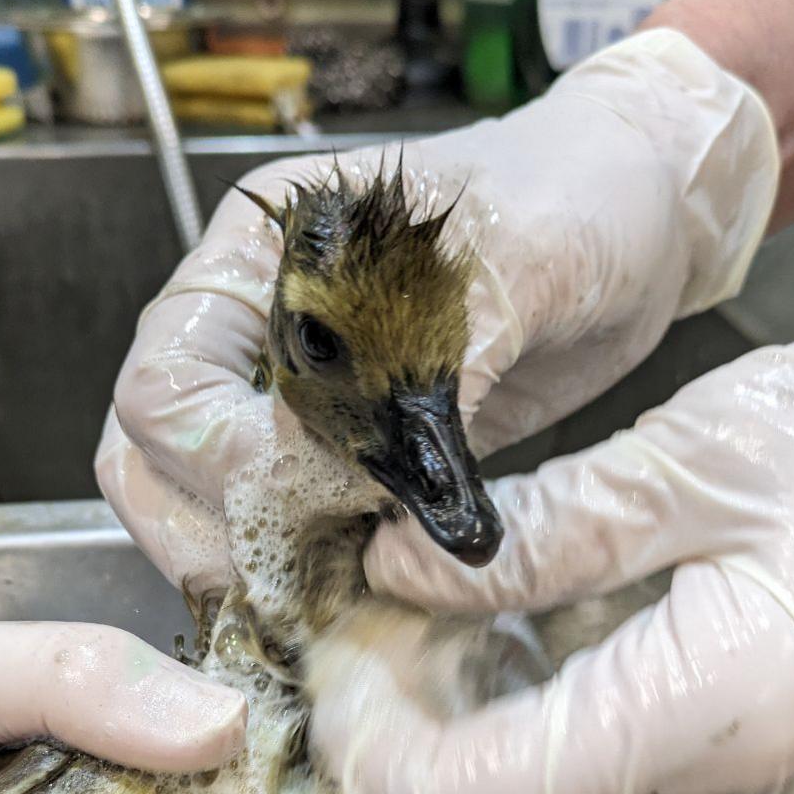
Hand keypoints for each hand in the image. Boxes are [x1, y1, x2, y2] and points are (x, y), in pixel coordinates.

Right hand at [96, 29, 776, 595]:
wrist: (642, 228)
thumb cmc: (580, 194)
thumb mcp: (524, 252)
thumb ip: (448, 353)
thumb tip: (396, 471)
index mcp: (262, 251)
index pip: (168, 378)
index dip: (222, 456)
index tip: (324, 492)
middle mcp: (256, 328)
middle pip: (152, 452)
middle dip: (212, 526)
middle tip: (294, 582)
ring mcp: (295, 398)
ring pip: (194, 501)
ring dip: (245, 559)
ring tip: (318, 599)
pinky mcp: (351, 456)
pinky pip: (289, 527)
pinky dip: (303, 573)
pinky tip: (353, 597)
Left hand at [310, 287, 793, 793]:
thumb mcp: (692, 454)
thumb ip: (531, 533)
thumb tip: (400, 567)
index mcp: (718, 709)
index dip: (375, 756)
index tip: (332, 676)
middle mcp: (733, 789)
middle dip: (399, 785)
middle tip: (358, 670)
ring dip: (458, 775)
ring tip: (416, 654)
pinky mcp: (750, 773)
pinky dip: (528, 757)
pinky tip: (497, 658)